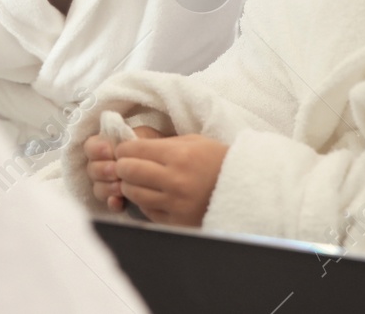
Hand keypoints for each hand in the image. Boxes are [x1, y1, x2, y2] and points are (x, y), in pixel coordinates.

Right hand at [83, 126, 164, 211]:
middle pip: (91, 169)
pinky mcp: (118, 199)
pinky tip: (119, 202)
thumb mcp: (145, 137)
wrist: (168, 165)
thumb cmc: (156, 146)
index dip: (96, 150)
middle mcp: (104, 165)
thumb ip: (130, 140)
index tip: (108, 151)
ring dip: (107, 187)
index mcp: (107, 146)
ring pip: (97, 188)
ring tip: (120, 187)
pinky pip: (110, 203)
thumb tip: (117, 147)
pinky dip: (113, 203)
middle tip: (115, 170)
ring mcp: (109, 183)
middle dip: (102, 170)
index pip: (89, 148)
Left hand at [111, 134, 228, 226]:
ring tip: (136, 180)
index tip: (123, 149)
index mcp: (179, 156)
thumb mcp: (192, 142)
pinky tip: (152, 194)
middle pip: (129, 172)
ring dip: (129, 185)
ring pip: (134, 193)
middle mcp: (175, 181)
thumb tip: (131, 145)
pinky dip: (144, 202)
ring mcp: (175, 204)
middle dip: (122, 166)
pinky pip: (147, 211)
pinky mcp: (177, 222)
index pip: (133, 150)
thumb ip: (161, 144)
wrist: (243, 188)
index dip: (123, 149)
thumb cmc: (216, 160)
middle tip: (125, 164)